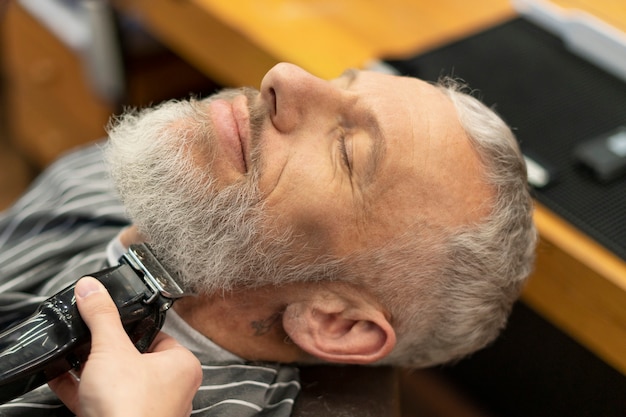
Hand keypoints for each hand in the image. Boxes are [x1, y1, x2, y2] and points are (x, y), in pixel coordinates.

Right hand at [49, 277, 201, 416]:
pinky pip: (101, 401)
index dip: (134, 326)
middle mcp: (172, 390)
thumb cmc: (130, 407)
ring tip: (74, 354)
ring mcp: (148, 410)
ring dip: (93, 369)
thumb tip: (92, 290)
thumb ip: (101, 316)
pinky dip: (82, 389)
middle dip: (109, 349)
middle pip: (136, 359)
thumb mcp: (111, 349)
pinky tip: (62, 376)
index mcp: (182, 366)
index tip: (113, 319)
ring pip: (117, 382)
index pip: (160, 336)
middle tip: (91, 338)